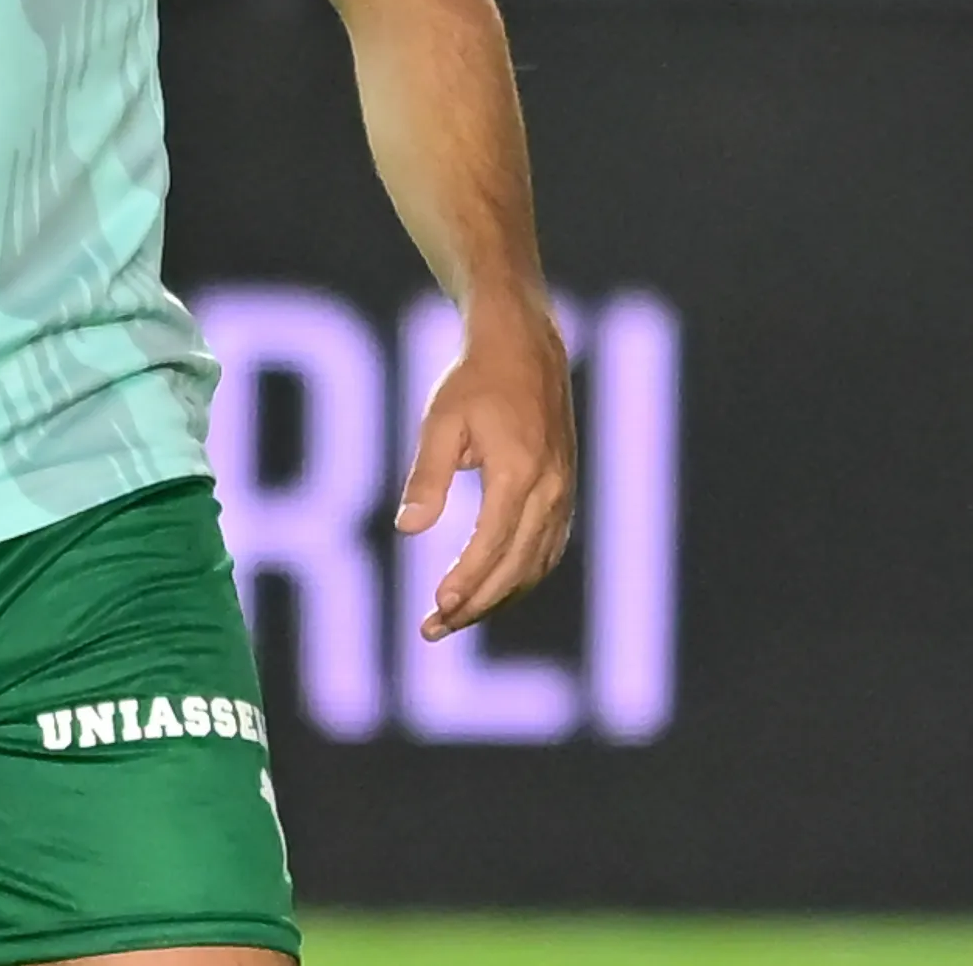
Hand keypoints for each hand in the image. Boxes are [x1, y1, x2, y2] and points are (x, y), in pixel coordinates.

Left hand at [395, 301, 574, 641]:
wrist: (523, 345)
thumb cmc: (474, 379)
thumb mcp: (440, 421)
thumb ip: (426, 476)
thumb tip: (407, 529)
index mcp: (520, 471)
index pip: (493, 544)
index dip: (467, 582)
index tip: (437, 608)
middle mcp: (551, 488)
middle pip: (516, 566)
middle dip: (477, 604)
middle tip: (433, 628)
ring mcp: (563, 491)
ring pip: (535, 565)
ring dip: (498, 598)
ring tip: (454, 618)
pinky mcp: (564, 491)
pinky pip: (548, 549)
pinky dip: (520, 577)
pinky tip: (492, 589)